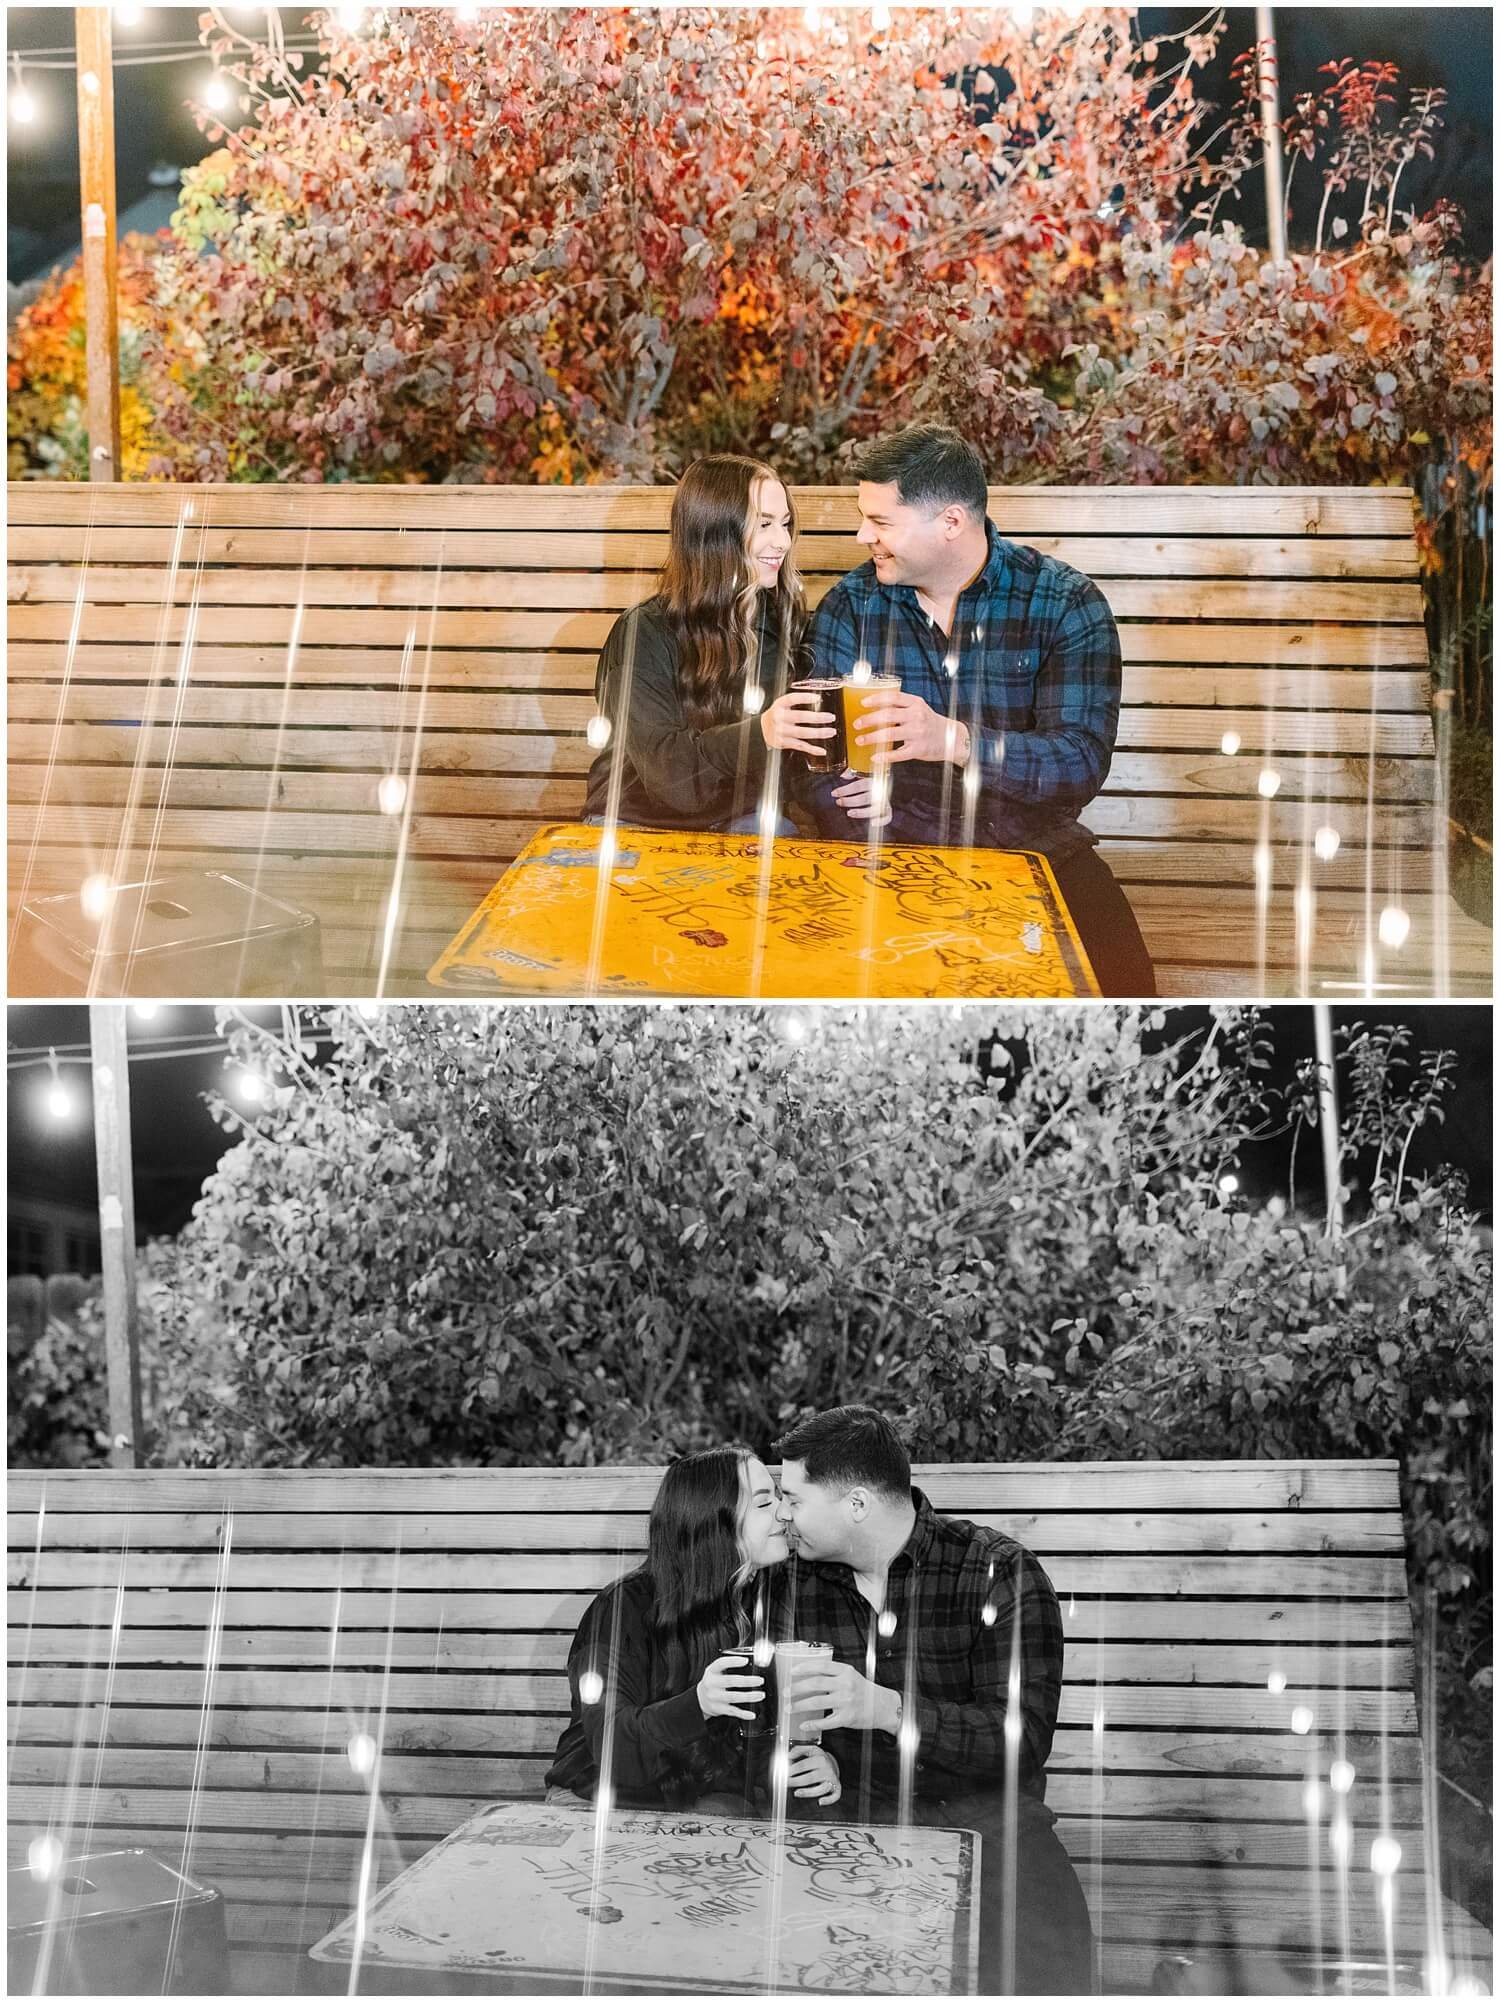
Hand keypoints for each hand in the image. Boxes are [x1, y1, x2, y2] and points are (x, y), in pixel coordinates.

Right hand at [697, 1653, 764, 1722]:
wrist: (700, 1699)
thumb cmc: (713, 1682)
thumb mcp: (715, 1671)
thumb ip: (728, 1666)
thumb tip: (749, 1661)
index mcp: (712, 1671)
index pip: (721, 1663)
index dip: (733, 1661)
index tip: (745, 1661)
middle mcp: (712, 1684)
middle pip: (730, 1681)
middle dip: (747, 1681)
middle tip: (760, 1680)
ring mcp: (715, 1698)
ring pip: (734, 1697)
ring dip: (749, 1696)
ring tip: (761, 1694)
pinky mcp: (719, 1709)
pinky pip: (733, 1712)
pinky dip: (743, 1714)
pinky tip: (752, 1714)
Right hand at [760, 690, 836, 755]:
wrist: (760, 729)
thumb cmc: (776, 715)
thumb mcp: (782, 705)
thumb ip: (796, 702)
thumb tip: (819, 700)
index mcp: (779, 705)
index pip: (792, 699)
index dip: (805, 698)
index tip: (818, 698)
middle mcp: (779, 718)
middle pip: (800, 717)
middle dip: (818, 717)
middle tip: (830, 717)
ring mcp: (781, 732)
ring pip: (802, 733)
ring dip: (819, 733)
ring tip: (831, 731)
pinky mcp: (783, 743)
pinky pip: (800, 746)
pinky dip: (812, 749)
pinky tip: (822, 751)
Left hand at [784, 1743, 841, 1803]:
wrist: (833, 1763)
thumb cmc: (818, 1758)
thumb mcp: (809, 1750)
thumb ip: (798, 1750)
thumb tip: (788, 1756)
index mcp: (820, 1758)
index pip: (804, 1765)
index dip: (792, 1770)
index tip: (784, 1773)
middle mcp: (827, 1769)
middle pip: (810, 1778)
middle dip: (796, 1782)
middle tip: (786, 1783)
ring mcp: (833, 1779)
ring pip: (821, 1789)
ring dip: (808, 1792)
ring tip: (796, 1793)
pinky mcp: (837, 1788)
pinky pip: (835, 1796)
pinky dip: (829, 1800)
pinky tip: (820, 1802)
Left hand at [792, 1658, 898, 1734]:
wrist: (883, 1706)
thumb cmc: (864, 1690)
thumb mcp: (851, 1676)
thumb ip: (833, 1675)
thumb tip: (808, 1675)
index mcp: (845, 1671)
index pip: (821, 1666)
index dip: (804, 1668)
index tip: (791, 1671)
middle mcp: (845, 1685)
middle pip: (815, 1683)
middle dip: (796, 1688)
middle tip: (785, 1692)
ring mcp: (846, 1702)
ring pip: (817, 1702)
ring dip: (799, 1705)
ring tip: (789, 1708)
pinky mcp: (847, 1718)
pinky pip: (826, 1722)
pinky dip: (812, 1724)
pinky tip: (804, 1725)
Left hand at [830, 769, 891, 826]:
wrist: (889, 782)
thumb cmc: (871, 778)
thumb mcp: (862, 771)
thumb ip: (853, 773)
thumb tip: (844, 775)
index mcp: (873, 780)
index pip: (858, 785)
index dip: (845, 790)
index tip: (834, 794)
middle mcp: (879, 791)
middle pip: (865, 798)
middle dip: (850, 801)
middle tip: (839, 802)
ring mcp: (884, 801)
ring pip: (875, 809)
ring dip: (862, 812)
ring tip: (850, 813)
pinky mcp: (887, 809)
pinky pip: (887, 816)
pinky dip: (882, 821)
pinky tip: (872, 823)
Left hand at [850, 688, 968, 767]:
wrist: (952, 738)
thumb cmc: (930, 723)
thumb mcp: (919, 709)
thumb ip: (901, 707)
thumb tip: (874, 708)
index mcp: (916, 704)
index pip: (893, 697)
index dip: (876, 699)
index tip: (863, 703)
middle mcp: (917, 716)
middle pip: (888, 715)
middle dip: (869, 719)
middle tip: (857, 723)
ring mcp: (918, 734)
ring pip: (890, 734)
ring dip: (872, 737)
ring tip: (860, 740)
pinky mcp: (918, 750)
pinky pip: (898, 754)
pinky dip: (885, 756)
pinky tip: (875, 757)